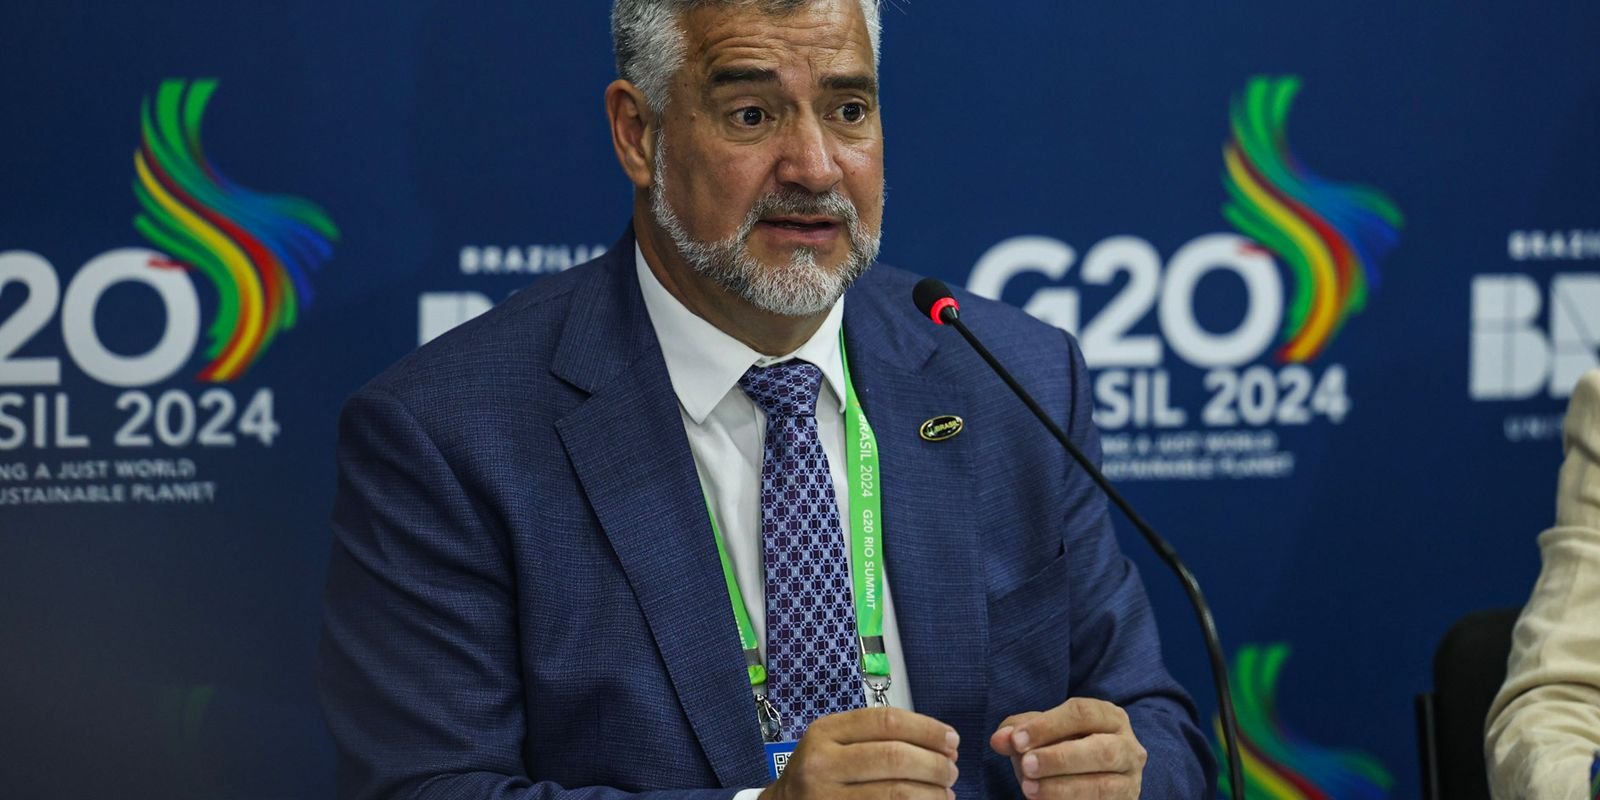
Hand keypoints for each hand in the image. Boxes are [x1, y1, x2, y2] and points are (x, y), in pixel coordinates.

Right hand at [763, 707, 960, 799]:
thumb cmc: (821, 773)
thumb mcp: (835, 743)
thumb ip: (878, 736)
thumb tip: (943, 742)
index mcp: (826, 732)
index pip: (887, 721)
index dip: (927, 729)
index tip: (951, 740)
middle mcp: (822, 763)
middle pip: (895, 756)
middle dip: (935, 764)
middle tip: (951, 771)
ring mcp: (827, 798)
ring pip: (897, 792)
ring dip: (933, 793)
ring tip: (945, 793)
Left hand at [988, 698, 1146, 799]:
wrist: (1088, 779)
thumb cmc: (1063, 747)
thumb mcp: (1042, 733)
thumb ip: (1019, 731)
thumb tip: (999, 740)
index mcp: (1110, 717)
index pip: (1082, 713)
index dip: (1048, 726)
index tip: (1017, 740)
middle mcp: (1128, 748)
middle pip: (1100, 751)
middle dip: (1059, 759)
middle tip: (1026, 765)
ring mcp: (1130, 781)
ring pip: (1102, 786)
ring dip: (1062, 788)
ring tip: (1029, 789)